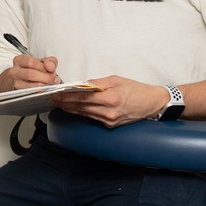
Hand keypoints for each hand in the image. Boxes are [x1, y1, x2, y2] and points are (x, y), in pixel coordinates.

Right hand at [1, 54, 60, 91]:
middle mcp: (14, 72)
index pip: (31, 62)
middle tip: (53, 78)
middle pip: (30, 74)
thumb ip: (49, 61)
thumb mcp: (42, 62)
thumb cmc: (33, 69)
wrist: (22, 79)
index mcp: (19, 60)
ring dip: (45, 85)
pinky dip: (42, 91)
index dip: (43, 66)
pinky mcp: (19, 93)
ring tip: (50, 83)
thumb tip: (50, 67)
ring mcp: (16, 83)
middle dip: (45, 77)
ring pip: (32, 86)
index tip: (51, 69)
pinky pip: (33, 93)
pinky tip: (45, 88)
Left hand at [50, 75, 167, 127]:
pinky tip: (74, 109)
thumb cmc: (136, 89)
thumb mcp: (116, 80)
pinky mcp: (110, 125)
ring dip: (71, 109)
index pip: (83, 98)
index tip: (57, 94)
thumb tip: (81, 84)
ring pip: (84, 114)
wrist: (152, 103)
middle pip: (81, 107)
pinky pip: (92, 118)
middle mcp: (109, 112)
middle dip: (65, 103)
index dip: (67, 97)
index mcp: (110, 98)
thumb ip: (97, 83)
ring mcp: (109, 121)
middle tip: (53, 99)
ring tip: (60, 103)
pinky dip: (82, 113)